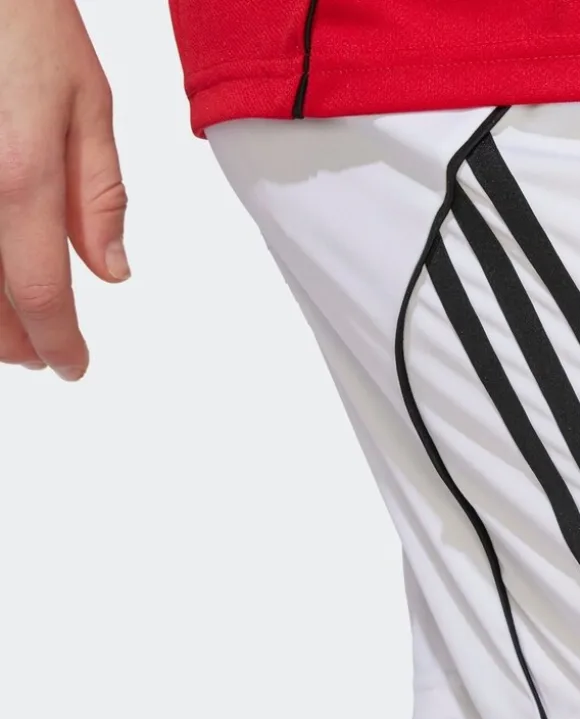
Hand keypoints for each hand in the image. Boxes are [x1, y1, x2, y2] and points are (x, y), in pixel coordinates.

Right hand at [0, 0, 127, 379]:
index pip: (41, 294)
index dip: (58, 344)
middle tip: (43, 353)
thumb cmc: (22, 20)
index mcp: (20, 177)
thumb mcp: (85, 102)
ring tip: (11, 332)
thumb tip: (111, 272)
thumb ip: (97, 196)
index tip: (72, 366)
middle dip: (17, 343)